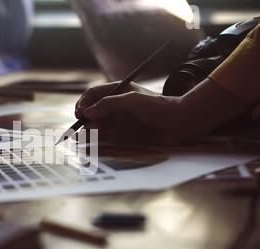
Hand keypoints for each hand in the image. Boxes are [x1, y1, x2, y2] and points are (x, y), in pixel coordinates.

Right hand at [74, 79, 248, 145]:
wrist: (179, 123)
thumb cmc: (158, 107)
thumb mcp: (132, 100)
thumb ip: (108, 105)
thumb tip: (87, 113)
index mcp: (117, 92)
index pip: (93, 94)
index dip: (84, 102)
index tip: (80, 113)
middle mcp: (116, 106)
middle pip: (92, 111)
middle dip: (84, 119)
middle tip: (80, 127)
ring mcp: (119, 120)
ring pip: (97, 125)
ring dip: (88, 131)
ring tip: (82, 139)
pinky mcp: (123, 134)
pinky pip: (105, 137)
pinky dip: (95, 141)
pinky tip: (89, 144)